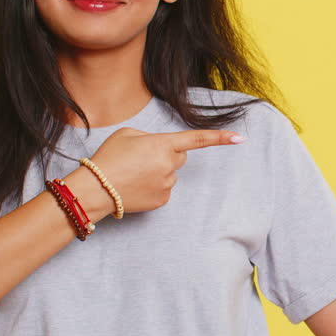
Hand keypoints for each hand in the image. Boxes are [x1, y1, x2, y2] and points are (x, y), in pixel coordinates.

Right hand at [85, 127, 245, 213]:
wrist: (95, 189)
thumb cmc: (108, 158)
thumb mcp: (127, 135)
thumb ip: (151, 137)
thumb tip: (162, 148)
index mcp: (162, 144)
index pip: (197, 139)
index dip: (220, 138)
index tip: (240, 138)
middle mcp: (169, 165)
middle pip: (181, 156)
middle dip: (168, 155)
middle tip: (143, 158)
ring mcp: (167, 184)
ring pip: (171, 174)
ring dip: (159, 171)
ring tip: (134, 174)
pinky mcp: (163, 201)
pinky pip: (165, 189)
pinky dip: (154, 186)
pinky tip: (136, 186)